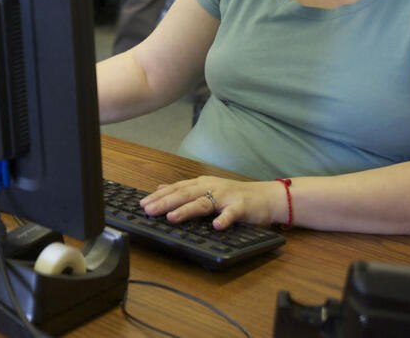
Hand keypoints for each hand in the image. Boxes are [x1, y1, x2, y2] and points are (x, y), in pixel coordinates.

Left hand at [139, 176, 282, 229]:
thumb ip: (185, 189)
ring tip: (172, 218)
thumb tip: (160, 187)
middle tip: (149, 211)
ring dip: (187, 210)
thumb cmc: (235, 195)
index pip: (176, 188)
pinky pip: (232, 214)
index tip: (143, 204)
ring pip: (203, 203)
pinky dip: (224, 219)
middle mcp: (211, 187)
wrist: (267, 197)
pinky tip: (216, 226)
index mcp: (202, 184)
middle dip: (165, 202)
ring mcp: (226, 196)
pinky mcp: (242, 207)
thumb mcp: (207, 189)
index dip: (159, 196)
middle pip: (185, 194)